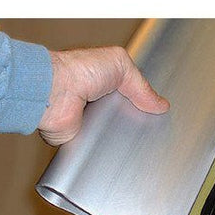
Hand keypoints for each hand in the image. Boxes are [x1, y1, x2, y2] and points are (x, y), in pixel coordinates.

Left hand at [38, 46, 169, 145]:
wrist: (55, 93)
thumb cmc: (77, 71)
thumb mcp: (120, 65)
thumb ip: (141, 84)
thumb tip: (160, 104)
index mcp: (105, 83)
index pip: (130, 96)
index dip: (144, 103)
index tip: (156, 111)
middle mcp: (96, 103)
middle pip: (124, 118)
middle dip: (136, 122)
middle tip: (149, 127)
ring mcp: (88, 122)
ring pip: (113, 135)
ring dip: (122, 136)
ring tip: (135, 139)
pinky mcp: (81, 139)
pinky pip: (98, 148)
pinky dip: (106, 149)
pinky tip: (114, 146)